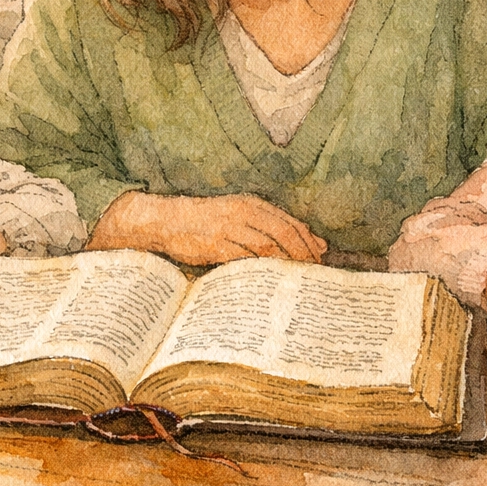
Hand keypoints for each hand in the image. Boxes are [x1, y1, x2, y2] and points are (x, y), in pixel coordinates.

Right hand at [88, 192, 327, 265]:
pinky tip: (269, 282)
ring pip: (267, 246)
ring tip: (295, 280)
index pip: (289, 222)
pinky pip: (244, 259)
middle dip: (301, 254)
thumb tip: (315, 243)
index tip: (320, 258)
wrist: (166, 220)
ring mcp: (228, 227)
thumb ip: (271, 227)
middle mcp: (242, 211)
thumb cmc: (205, 222)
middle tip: (312, 273)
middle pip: (283, 233)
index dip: (307, 241)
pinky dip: (260, 270)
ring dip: (285, 264)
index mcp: (250, 203)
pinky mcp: (214, 244)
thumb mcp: (238, 217)